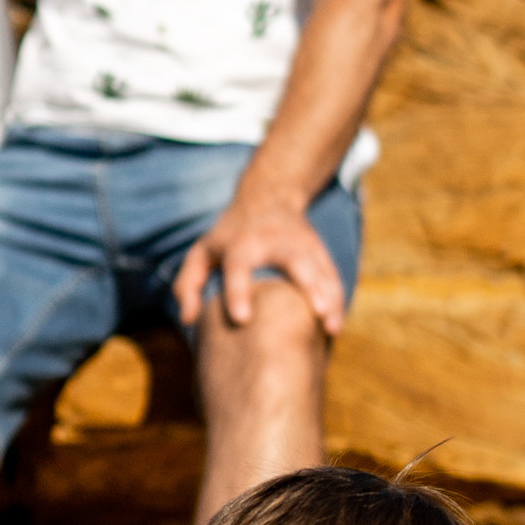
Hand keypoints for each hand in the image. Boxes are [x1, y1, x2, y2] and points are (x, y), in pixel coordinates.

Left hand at [174, 186, 344, 335]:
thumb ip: (188, 284)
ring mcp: (301, 244)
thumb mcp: (203, 252)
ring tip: (332, 328)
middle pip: (295, 261)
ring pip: (320, 269)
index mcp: (241, 242)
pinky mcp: (318, 250)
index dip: (238, 290)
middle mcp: (275, 240)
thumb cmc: (229, 236)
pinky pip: (331, 275)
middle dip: (307, 285)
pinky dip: (336, 298)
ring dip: (329, 296)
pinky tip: (335, 326)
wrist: (268, 196)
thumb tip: (187, 320)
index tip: (241, 319)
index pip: (239, 264)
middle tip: (316, 314)